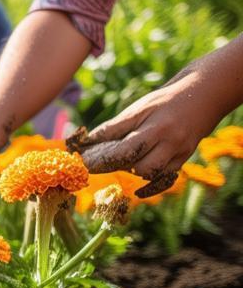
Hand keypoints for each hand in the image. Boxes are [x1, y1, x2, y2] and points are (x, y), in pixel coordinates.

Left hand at [72, 82, 227, 197]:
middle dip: (114, 166)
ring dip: (132, 172)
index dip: (103, 158)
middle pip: (139, 166)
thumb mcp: (139, 108)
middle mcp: (170, 143)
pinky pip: (165, 179)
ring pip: (152, 174)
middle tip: (94, 165)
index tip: (84, 161)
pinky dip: (150, 186)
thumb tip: (88, 141)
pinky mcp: (184, 159)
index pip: (125, 149)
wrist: (203, 96)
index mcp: (156, 128)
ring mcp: (179, 153)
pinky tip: (138, 192)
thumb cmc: (164, 101)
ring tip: (117, 164)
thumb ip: (115, 126)